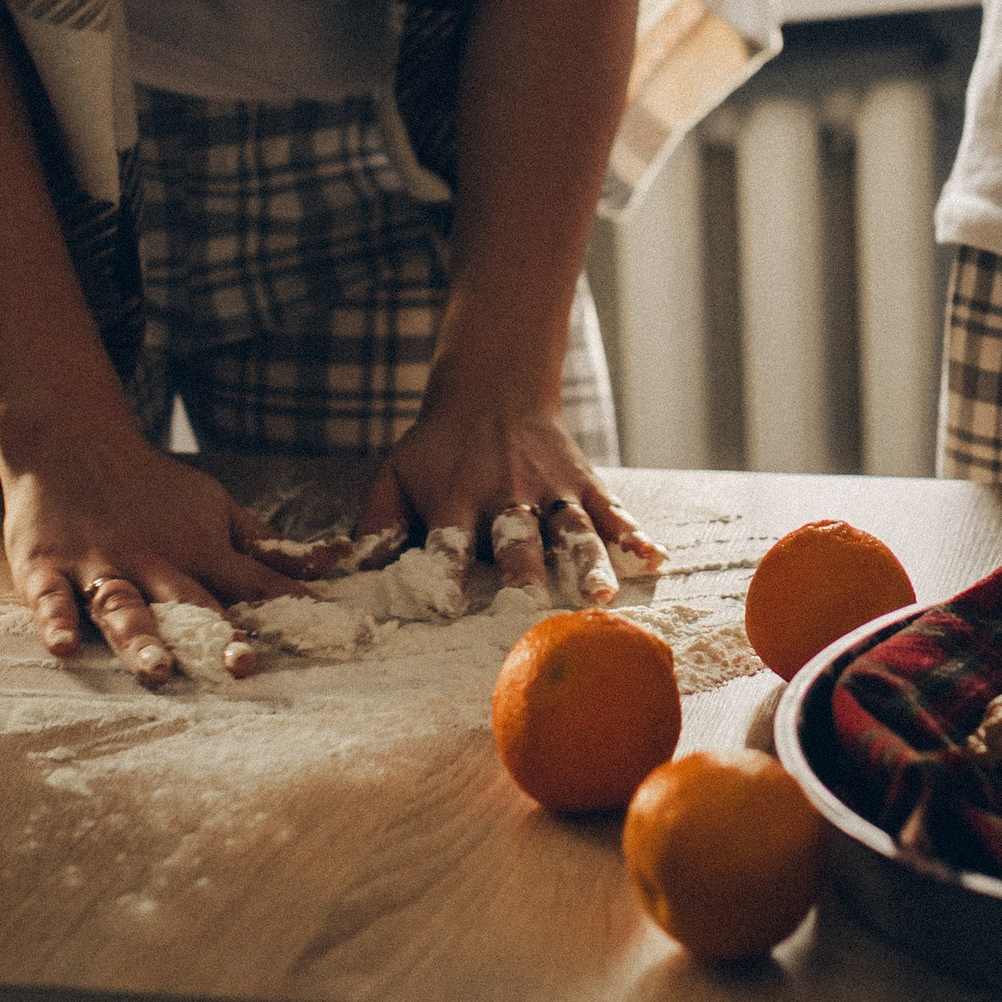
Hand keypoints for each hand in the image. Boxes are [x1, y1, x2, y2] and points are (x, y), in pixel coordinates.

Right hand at [4, 430, 310, 682]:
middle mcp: (153, 560)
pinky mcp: (46, 568)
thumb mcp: (215, 506)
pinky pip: (51, 599)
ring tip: (157, 668)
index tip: (325, 633)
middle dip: (213, 634)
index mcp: (198, 549)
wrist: (72, 440)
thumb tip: (334, 561)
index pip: (251, 581)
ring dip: (140, 637)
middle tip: (240, 666)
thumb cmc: (152, 487)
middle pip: (187, 602)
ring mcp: (99, 564)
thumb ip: (266, 545)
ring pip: (122, 605)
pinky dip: (55, 622)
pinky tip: (64, 647)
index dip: (287, 604)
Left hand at [350, 390, 666, 606]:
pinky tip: (656, 561)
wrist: (493, 387)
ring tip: (600, 598)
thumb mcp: (395, 475)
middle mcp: (505, 494)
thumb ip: (374, 528)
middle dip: (524, 577)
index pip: (449, 545)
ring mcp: (550, 489)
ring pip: (571, 529)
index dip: (448, 577)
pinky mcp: (583, 483)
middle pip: (517, 540)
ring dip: (587, 563)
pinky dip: (634, 535)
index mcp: (455, 499)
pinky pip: (612, 510)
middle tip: (531, 614)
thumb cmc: (437, 447)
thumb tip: (345, 576)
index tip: (448, 611)